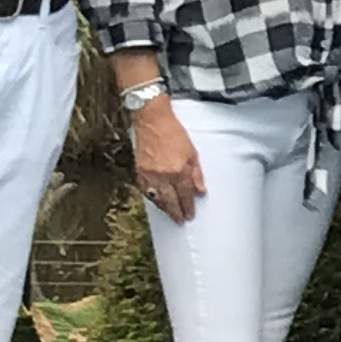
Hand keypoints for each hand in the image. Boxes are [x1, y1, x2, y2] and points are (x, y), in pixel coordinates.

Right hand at [132, 94, 205, 222]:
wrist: (153, 121)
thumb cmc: (173, 133)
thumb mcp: (192, 153)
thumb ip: (197, 174)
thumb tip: (201, 191)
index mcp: (178, 171)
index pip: (185, 195)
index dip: (188, 207)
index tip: (190, 215)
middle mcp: (163, 175)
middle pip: (171, 200)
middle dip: (176, 212)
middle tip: (181, 220)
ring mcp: (149, 174)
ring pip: (157, 197)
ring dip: (164, 208)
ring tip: (170, 214)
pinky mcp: (139, 170)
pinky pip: (145, 189)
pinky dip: (152, 197)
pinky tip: (156, 200)